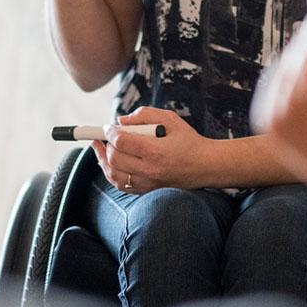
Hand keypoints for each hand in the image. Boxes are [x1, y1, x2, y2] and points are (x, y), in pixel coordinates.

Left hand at [90, 107, 211, 193]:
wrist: (206, 166)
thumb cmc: (189, 140)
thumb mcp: (170, 119)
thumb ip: (144, 115)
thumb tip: (121, 121)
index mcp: (156, 151)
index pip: (122, 142)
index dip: (110, 132)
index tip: (107, 127)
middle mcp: (150, 170)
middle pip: (115, 158)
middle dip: (105, 145)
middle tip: (105, 136)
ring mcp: (148, 184)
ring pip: (114, 175)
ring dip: (103, 161)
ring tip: (100, 149)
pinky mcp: (147, 191)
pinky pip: (121, 185)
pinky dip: (112, 174)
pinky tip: (110, 163)